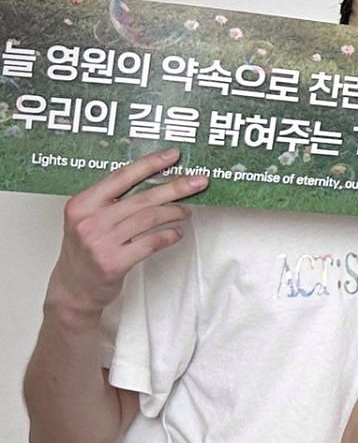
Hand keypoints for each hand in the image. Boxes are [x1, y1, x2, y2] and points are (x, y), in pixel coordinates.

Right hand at [49, 149, 204, 314]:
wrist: (73, 287)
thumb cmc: (85, 249)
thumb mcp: (87, 219)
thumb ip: (111, 201)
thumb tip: (155, 180)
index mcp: (82, 204)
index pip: (121, 177)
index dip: (150, 164)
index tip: (173, 155)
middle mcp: (89, 221)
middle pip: (142, 197)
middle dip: (175, 187)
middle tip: (199, 182)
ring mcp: (101, 242)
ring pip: (150, 218)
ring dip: (175, 212)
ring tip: (187, 211)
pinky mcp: (114, 262)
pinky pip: (152, 243)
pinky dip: (169, 236)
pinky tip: (177, 233)